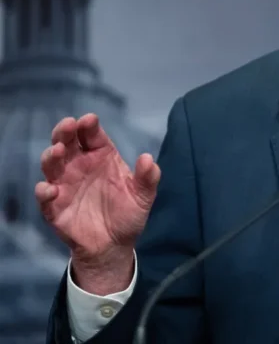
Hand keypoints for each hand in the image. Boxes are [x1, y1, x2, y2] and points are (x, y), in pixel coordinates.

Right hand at [35, 114, 160, 290]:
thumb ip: (147, 178)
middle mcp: (80, 166)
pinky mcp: (54, 207)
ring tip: (58, 151)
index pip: (92, 135)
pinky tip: (51, 189)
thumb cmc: (128, 214)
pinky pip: (45, 196)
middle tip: (68, 125)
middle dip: (65, 132)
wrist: (114, 245)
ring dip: (52, 156)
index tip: (89, 120)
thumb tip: (148, 158)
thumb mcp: (143, 196)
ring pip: (51, 164)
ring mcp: (65, 184)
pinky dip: (45, 191)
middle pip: (67, 142)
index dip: (89, 126)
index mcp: (102, 157)